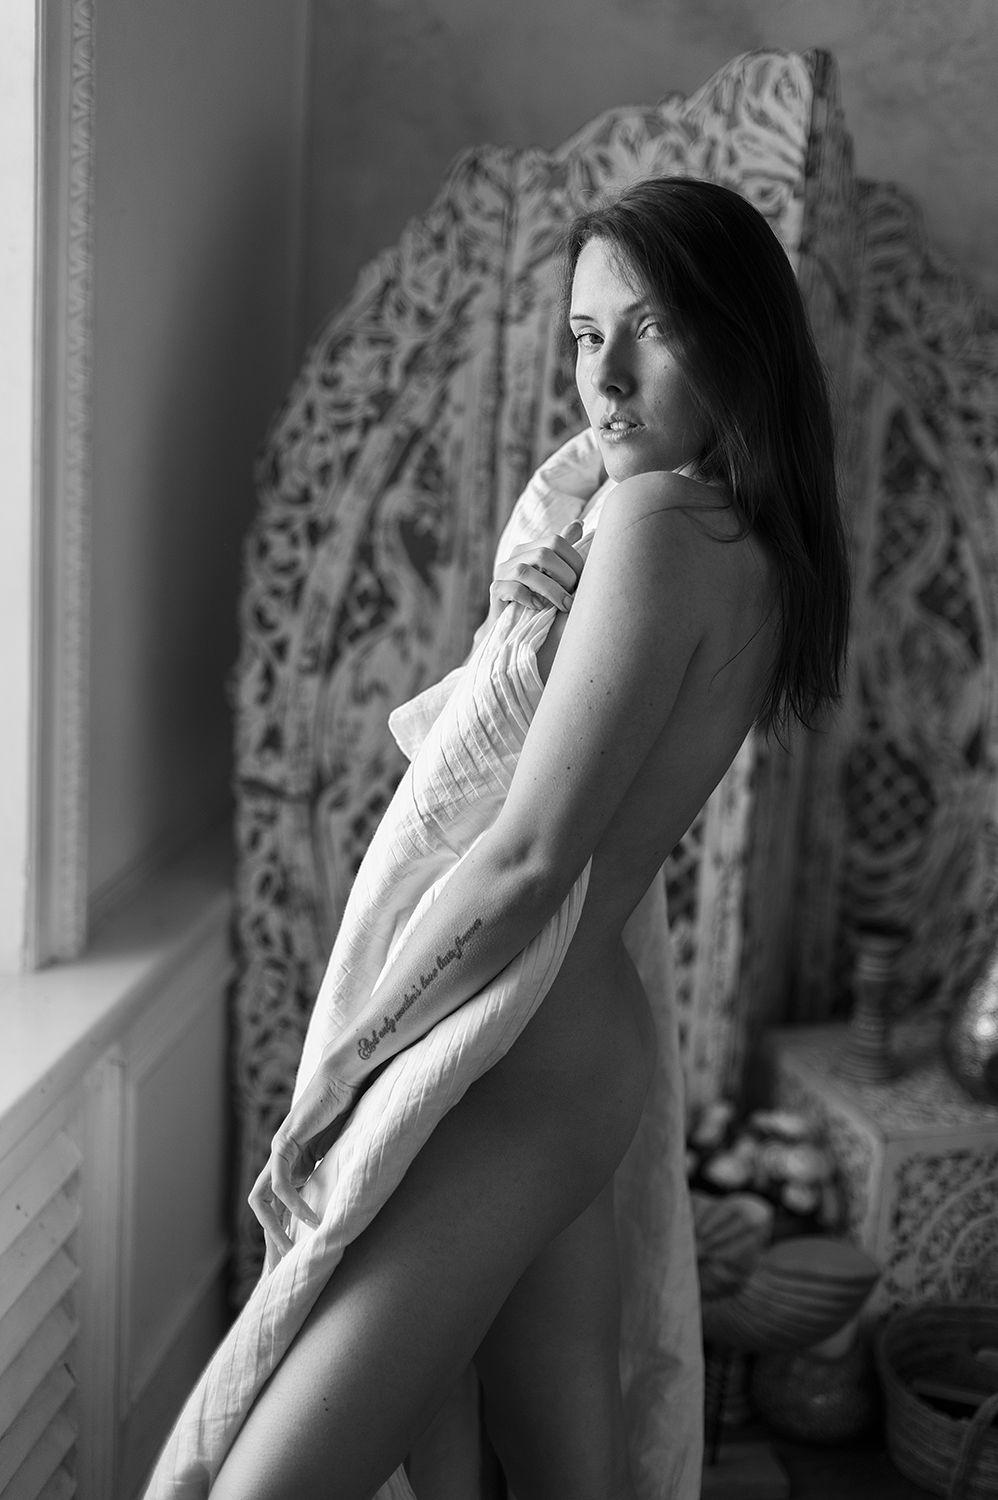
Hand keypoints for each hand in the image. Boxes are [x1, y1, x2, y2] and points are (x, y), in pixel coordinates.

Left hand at [248, 1056, 360, 1261]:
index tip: (286, 1266)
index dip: (279, 1235)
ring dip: (273, 1229)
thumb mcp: (342, 1151)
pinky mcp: (286, 1142)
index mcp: (295, 1164)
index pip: (277, 1207)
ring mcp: (280, 1151)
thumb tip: (344, 1204)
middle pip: (261, 1209)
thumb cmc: (350, 1105)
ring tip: (292, 1251)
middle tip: (281, 1271)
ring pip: (261, 1200)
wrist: (347, 1073)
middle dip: (269, 1240)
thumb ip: (334, 1172)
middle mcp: (281, 1160)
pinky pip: (283, 1183)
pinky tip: (311, 1220)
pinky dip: (294, 1204)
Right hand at [489, 520, 584, 615]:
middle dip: (564, 575)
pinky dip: (528, 598)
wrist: (512, 627)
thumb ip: (563, 551)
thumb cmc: (537, 599)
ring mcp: (503, 573)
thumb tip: (578, 523)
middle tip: (573, 596)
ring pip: (525, 571)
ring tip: (563, 605)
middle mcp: (515, 557)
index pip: (555, 541)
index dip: (574, 560)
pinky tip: (540, 607)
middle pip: (543, 553)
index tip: (583, 581)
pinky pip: (511, 589)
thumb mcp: (552, 575)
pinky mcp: (495, 591)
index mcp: (531, 549)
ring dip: (550, 589)